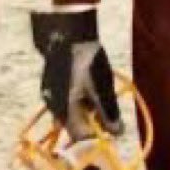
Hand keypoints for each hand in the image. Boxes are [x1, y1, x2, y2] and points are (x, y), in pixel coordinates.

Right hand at [31, 7, 121, 140]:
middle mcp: (55, 107)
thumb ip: (108, 112)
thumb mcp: (102, 87)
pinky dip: (80, 98)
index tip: (111, 131)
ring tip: (101, 91)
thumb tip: (118, 133)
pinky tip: (90, 84)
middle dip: (94, 122)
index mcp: (66, 110)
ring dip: (88, 109)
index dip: (97, 138)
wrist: (68, 32)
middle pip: (76, 125)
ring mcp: (51, 95)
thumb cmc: (87, 60)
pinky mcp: (51, 84)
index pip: (81, 137)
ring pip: (72, 112)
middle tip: (109, 110)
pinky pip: (67, 100)